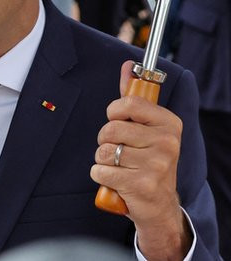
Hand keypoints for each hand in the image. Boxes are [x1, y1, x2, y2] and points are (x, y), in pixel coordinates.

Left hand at [91, 61, 190, 259]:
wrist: (159, 204)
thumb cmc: (148, 159)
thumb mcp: (147, 127)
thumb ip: (135, 97)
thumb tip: (128, 65)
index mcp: (169, 123)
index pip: (126, 103)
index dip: (114, 112)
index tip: (119, 120)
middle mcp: (167, 143)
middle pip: (110, 128)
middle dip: (106, 140)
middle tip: (120, 150)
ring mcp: (156, 165)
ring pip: (102, 150)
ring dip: (102, 160)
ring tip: (120, 166)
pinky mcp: (140, 185)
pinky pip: (99, 171)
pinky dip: (100, 176)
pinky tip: (117, 181)